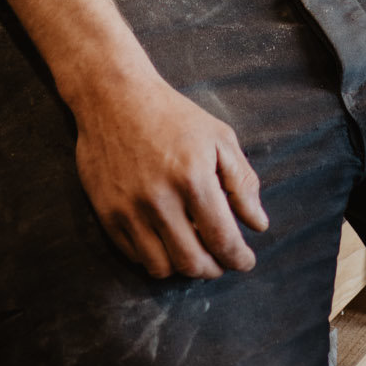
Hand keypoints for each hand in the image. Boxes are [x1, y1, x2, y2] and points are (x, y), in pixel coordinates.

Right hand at [71, 69, 268, 280]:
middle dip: (214, 269)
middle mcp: (159, 199)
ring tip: (194, 252)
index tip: (245, 261)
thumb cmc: (173, 115)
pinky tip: (166, 240)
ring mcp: (129, 210)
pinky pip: (135, 256)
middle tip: (221, 261)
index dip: (238, 258)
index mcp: (193, 178)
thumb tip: (258, 224)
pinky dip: (155, 257)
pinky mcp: (107, 214)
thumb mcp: (218, 137)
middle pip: (192, 262)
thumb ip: (242, 182)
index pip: (222, 239)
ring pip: (161, 267)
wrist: (115, 96)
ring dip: (183, 267)